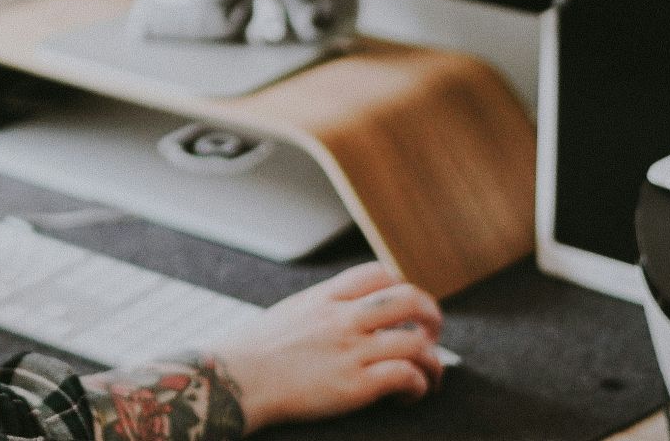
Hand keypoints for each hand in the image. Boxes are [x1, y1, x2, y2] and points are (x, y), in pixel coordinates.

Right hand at [211, 262, 443, 431]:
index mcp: (326, 297)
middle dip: (432, 316)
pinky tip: (408, 395)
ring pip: (416, 343)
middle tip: (432, 334)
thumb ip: (321, 309)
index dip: (402, 287)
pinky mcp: (354, 385)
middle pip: (409, 300)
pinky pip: (405, 376)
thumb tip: (343, 313)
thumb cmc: (255, 353)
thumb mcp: (290, 312)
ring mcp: (351, 350)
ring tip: (431, 377)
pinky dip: (417, 386)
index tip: (405, 308)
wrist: (235, 380)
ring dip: (433, 362)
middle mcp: (343, 318)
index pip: (379, 274)